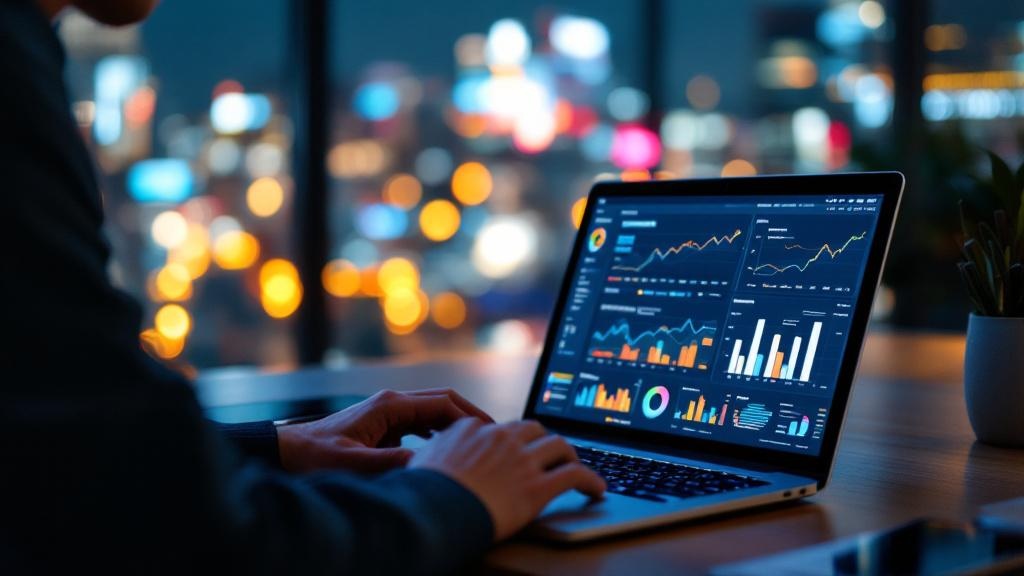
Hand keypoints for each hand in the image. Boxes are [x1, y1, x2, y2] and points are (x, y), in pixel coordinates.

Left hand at [277, 388, 493, 472]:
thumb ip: (390, 462)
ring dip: (455, 424)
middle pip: (443, 402)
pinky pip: (421, 423)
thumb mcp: (353, 463)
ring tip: (477, 444)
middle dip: (470, 416)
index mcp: (389, 405)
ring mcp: (388, 412)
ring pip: (433, 412)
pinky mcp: (384, 424)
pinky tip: (447, 449)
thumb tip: (425, 462)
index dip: (471, 415)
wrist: (289, 452)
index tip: (492, 431)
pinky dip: (439, 432)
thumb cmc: (315, 457)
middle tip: (495, 437)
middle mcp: (392, 403)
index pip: (443, 402)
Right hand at [409, 419, 605, 540]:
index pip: (498, 428)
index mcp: (472, 430)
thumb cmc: (420, 495)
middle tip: (548, 452)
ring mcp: (521, 461)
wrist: (432, 512)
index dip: (509, 440)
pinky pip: (575, 475)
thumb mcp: (419, 462)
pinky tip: (597, 489)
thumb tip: (426, 455)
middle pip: (532, 429)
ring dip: (569, 455)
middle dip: (542, 440)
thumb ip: (433, 453)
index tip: (513, 449)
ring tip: (575, 465)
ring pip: (558, 445)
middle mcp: (500, 438)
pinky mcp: (538, 486)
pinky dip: (591, 480)